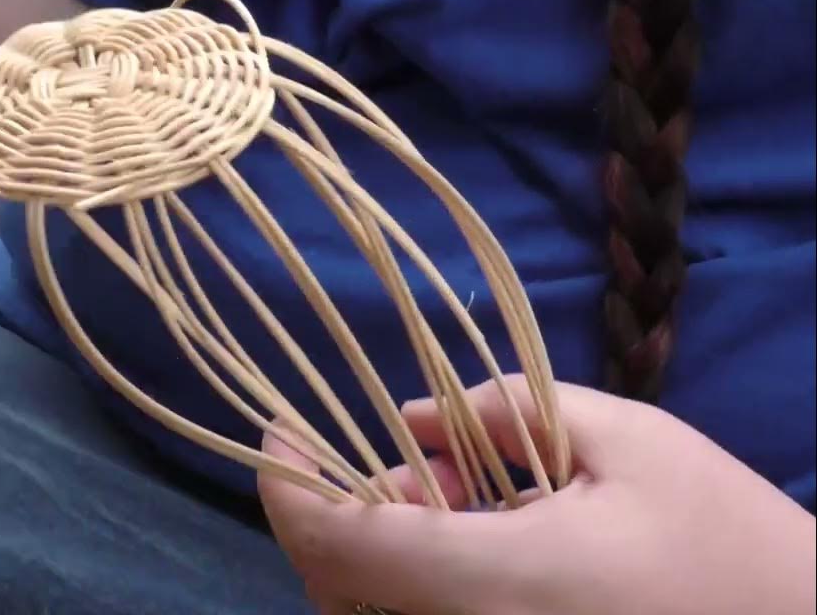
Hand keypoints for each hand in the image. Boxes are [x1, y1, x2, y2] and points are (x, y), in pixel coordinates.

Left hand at [259, 375, 816, 614]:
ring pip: (370, 612)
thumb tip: (409, 416)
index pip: (337, 544)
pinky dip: (412, 579)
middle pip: (338, 586)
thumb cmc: (726, 545)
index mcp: (489, 586)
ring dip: (378, 545)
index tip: (279, 429)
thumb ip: (507, 411)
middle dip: (341, 508)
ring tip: (448, 487)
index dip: (287, 485)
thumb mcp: (631, 442)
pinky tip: (472, 535)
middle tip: (405, 453)